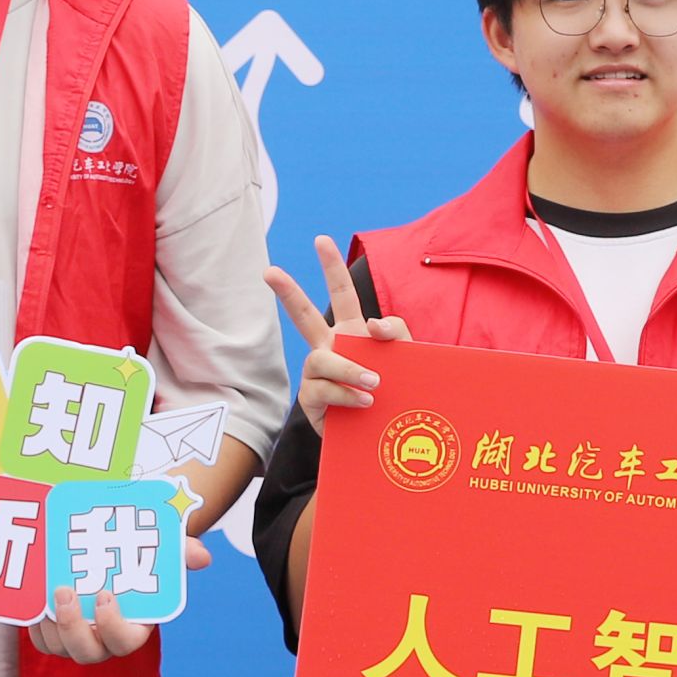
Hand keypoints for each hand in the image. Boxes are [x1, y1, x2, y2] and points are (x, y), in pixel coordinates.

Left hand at [32, 533, 211, 665]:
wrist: (105, 555)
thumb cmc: (135, 560)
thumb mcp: (159, 552)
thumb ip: (180, 553)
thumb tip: (202, 557)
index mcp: (132, 626)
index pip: (125, 642)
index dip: (113, 626)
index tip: (105, 596)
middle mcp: (103, 640)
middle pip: (88, 653)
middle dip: (73, 627)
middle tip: (64, 592)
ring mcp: (76, 640)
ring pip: (60, 648)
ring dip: (50, 626)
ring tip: (45, 591)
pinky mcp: (53, 634)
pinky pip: (40, 640)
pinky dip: (34, 625)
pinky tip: (32, 599)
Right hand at [264, 237, 413, 428]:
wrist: (383, 436)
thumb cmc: (395, 392)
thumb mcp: (407, 358)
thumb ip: (397, 333)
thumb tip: (371, 325)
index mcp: (351, 333)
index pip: (341, 294)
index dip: (332, 267)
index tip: (322, 240)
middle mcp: (329, 349)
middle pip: (304, 316)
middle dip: (287, 292)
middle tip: (269, 271)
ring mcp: (317, 376)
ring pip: (320, 360)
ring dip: (349, 368)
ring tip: (375, 383)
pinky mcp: (312, 403)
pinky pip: (323, 391)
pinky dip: (346, 394)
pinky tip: (365, 400)